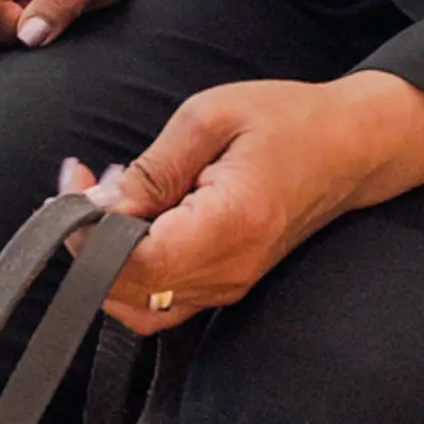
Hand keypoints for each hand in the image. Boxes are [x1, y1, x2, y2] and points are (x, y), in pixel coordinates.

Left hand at [56, 71, 423, 331]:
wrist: (351, 148)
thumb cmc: (285, 121)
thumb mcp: (209, 118)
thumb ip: (151, 168)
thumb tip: (96, 206)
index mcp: (230, 224)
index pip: (140, 264)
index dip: (90, 238)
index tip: (72, 190)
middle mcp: (231, 269)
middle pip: (131, 292)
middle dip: (85, 243)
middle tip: (75, 181)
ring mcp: (231, 285)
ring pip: (139, 305)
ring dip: (102, 259)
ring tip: (101, 192)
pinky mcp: (226, 284)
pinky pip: (161, 300)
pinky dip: (128, 269)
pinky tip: (128, 215)